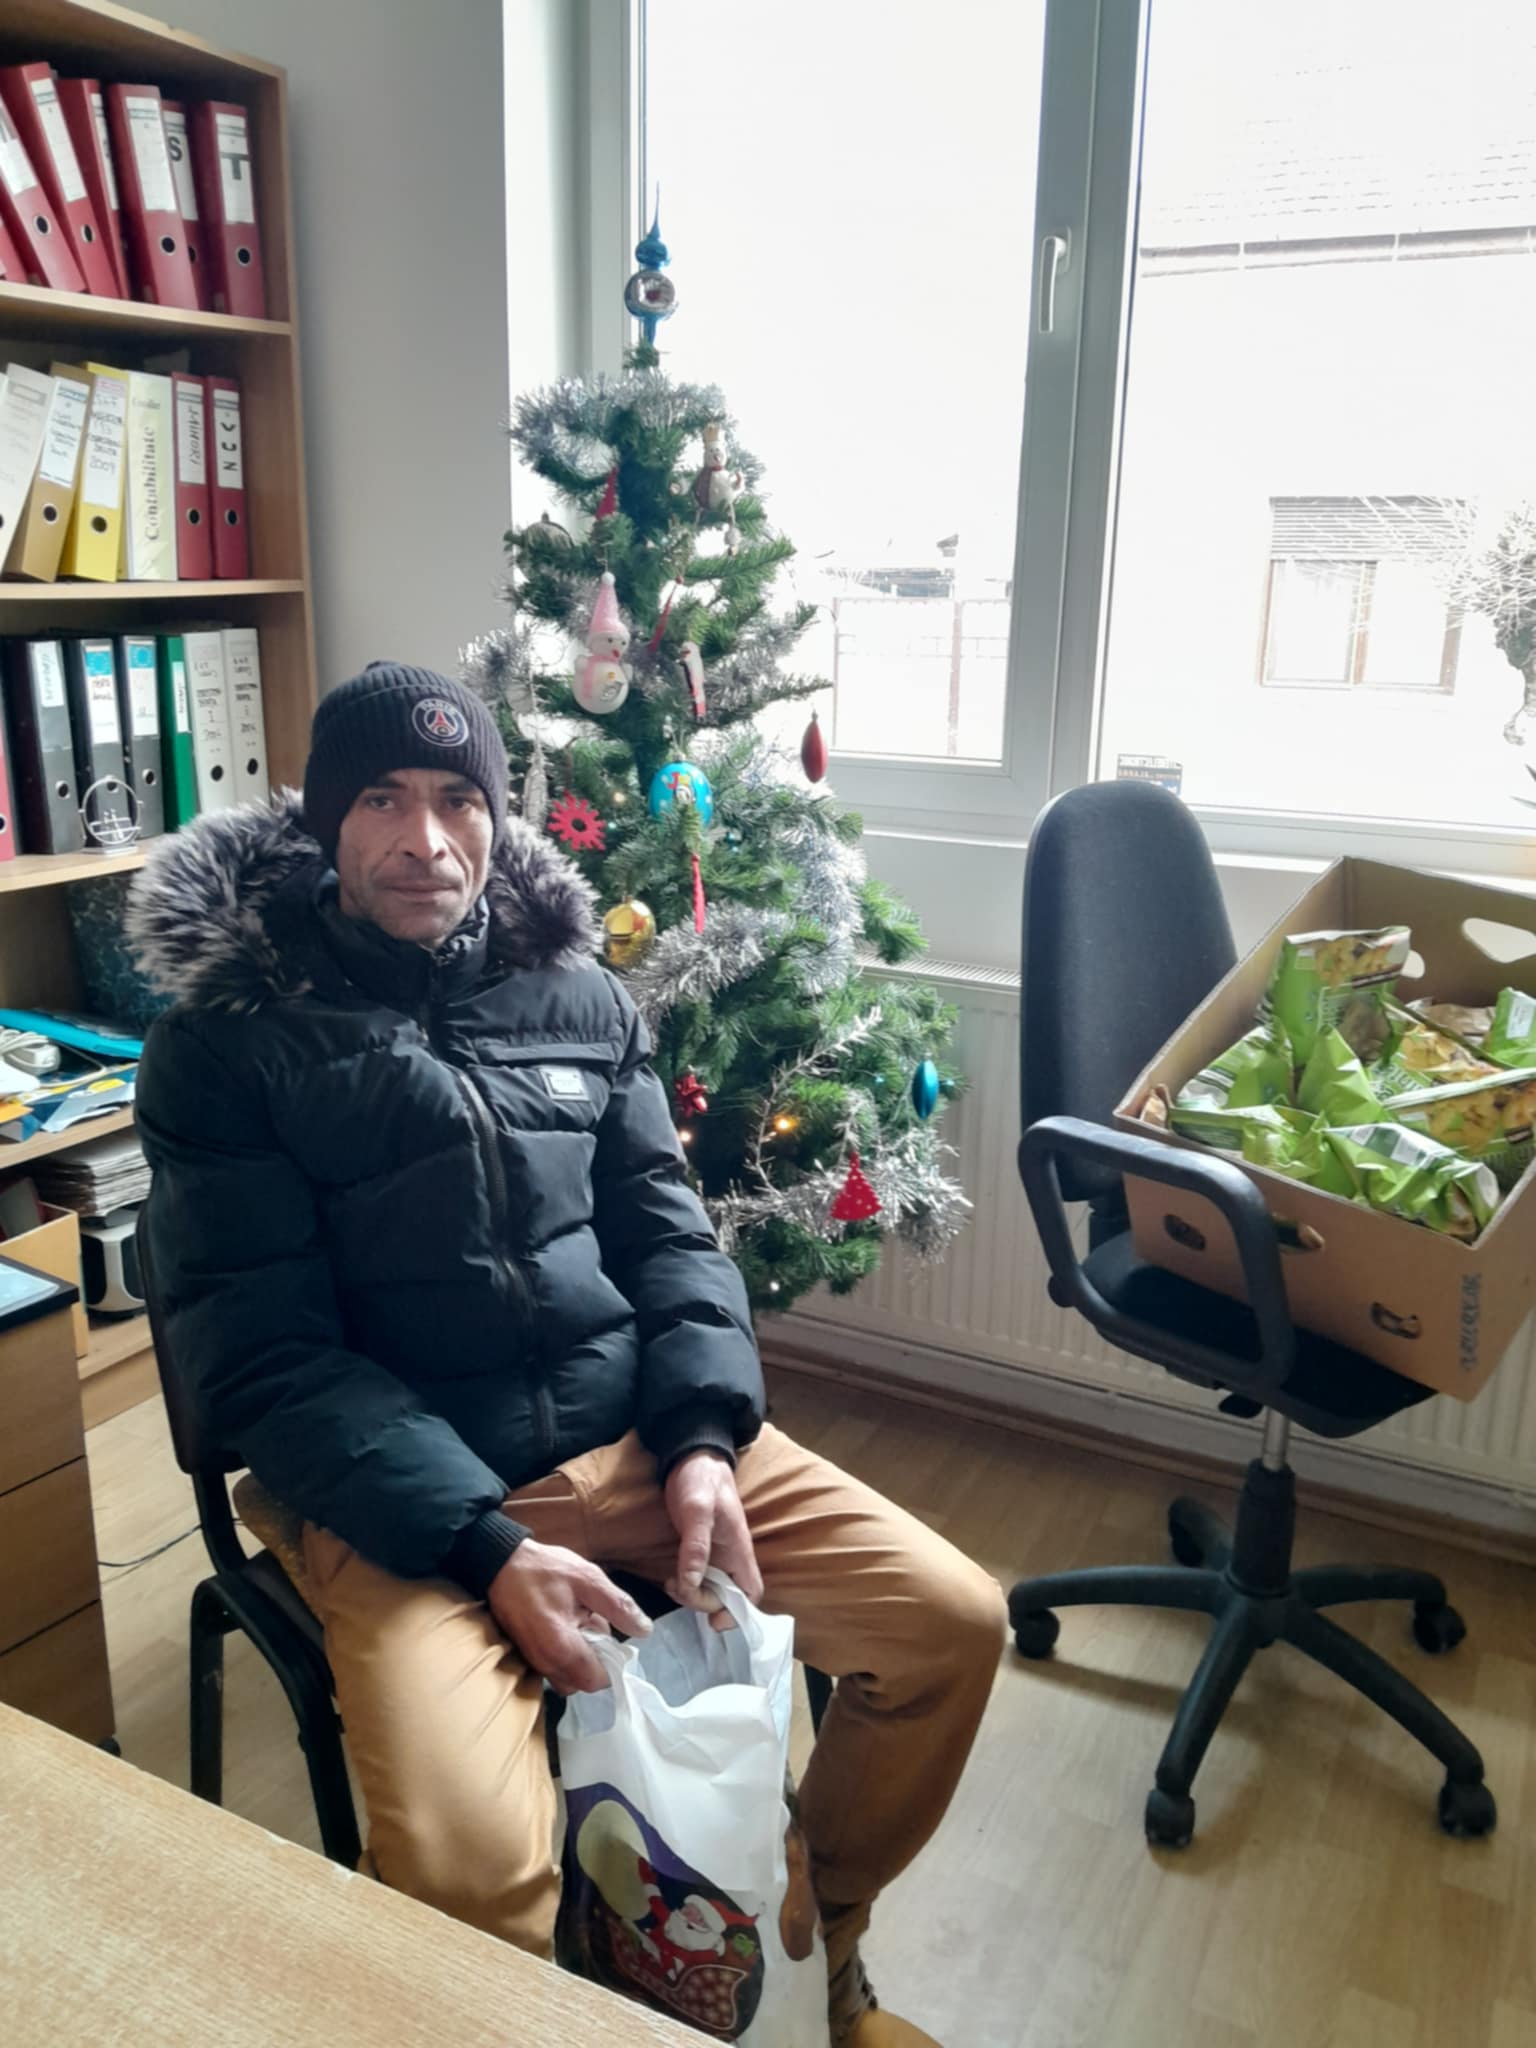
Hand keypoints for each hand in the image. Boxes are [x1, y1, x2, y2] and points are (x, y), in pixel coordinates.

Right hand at [487, 1538, 650, 1694]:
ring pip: (566, 1678)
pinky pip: (553, 1668)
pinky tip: (563, 1624)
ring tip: (577, 1621)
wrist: (501, 1563)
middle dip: (595, 1661)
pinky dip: (564, 1655)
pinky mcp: (526, 1656)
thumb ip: (619, 1606)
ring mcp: (532, 1662)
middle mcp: (544, 1663)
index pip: (596, 1680)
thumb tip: (645, 1631)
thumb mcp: (589, 1579)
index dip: (612, 1664)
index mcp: (561, 1647)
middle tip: (592, 1623)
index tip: (613, 1638)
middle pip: (582, 1683)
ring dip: (579, 1658)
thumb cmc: (546, 1569)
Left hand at [664, 1450, 763, 1630]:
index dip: (737, 1612)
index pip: (751, 1593)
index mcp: (738, 1550)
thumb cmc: (700, 1480)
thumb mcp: (697, 1510)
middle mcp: (731, 1558)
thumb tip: (692, 1583)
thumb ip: (695, 1546)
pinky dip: (686, 1585)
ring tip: (670, 1582)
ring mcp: (716, 1555)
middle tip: (678, 1587)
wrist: (691, 1458)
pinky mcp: (701, 1552)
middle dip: (703, 1601)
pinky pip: (699, 1579)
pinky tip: (671, 1578)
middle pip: (727, 1598)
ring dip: (691, 1594)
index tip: (712, 1618)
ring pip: (711, 1590)